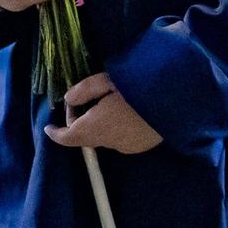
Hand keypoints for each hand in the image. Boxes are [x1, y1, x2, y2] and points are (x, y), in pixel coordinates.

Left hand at [45, 73, 163, 153]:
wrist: (178, 101)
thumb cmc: (139, 86)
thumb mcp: (106, 80)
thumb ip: (83, 90)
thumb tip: (69, 99)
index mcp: (97, 127)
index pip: (68, 138)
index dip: (56, 134)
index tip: (48, 128)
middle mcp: (110, 142)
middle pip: (84, 137)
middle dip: (77, 122)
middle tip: (84, 100)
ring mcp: (127, 147)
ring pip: (102, 138)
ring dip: (97, 125)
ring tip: (106, 103)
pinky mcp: (141, 147)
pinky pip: (119, 140)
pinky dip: (114, 129)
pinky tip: (124, 113)